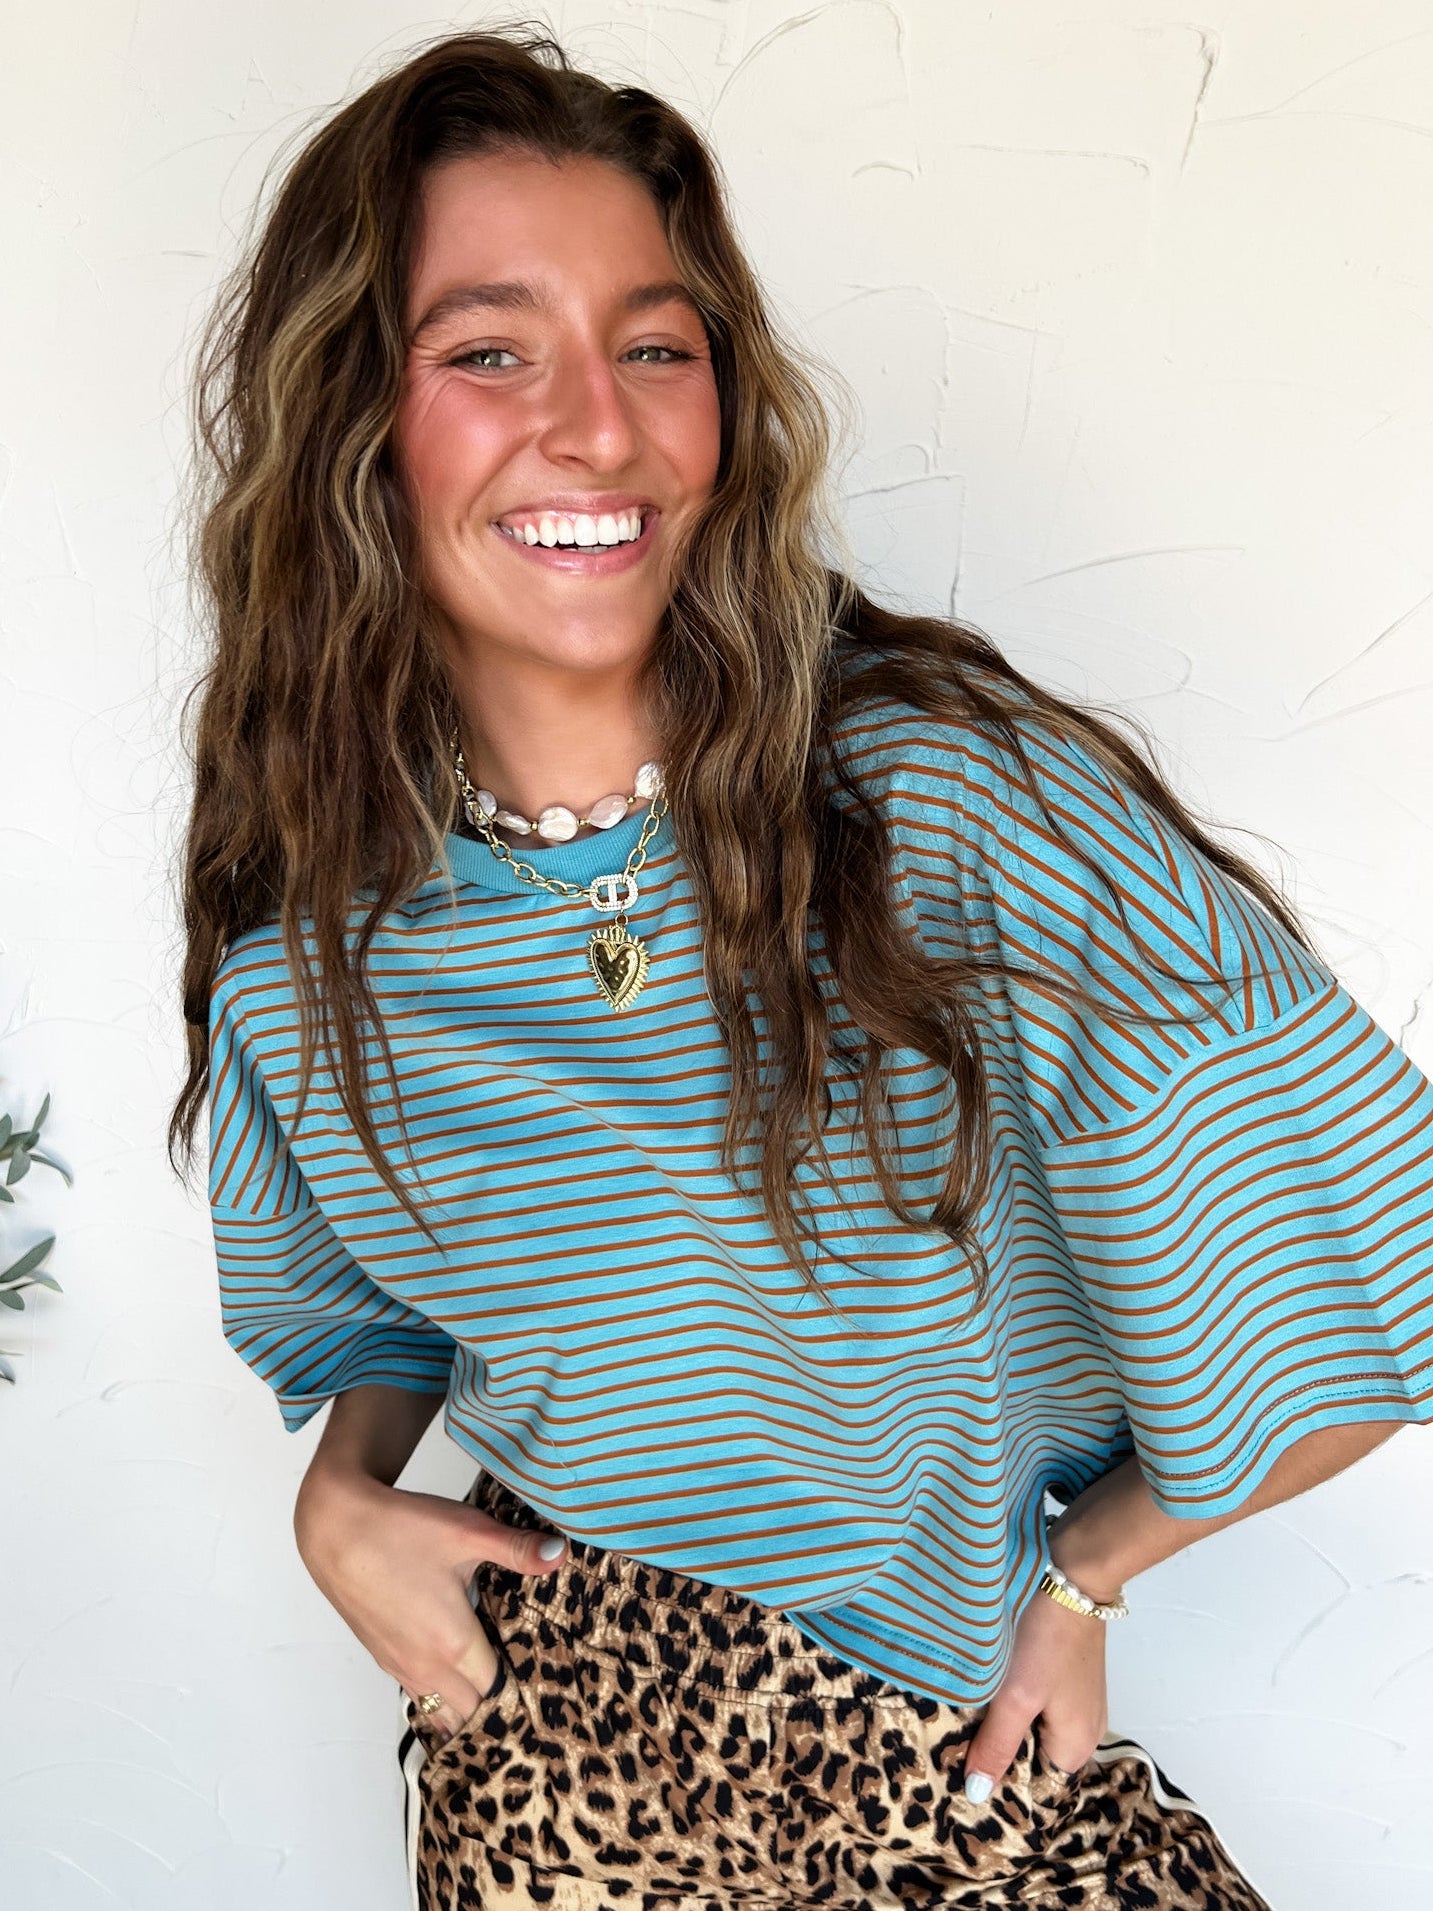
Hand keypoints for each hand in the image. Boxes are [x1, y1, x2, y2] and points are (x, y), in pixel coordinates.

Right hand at [293, 1467, 565, 1747]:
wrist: (335, 1527)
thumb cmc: (401, 1529)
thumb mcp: (467, 1532)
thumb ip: (517, 1549)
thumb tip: (562, 1555)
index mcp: (453, 1643)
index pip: (497, 1692)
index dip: (523, 1694)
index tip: (546, 1691)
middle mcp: (425, 1665)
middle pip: (470, 1710)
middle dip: (498, 1709)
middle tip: (528, 1698)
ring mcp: (399, 1664)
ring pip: (440, 1709)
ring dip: (466, 1708)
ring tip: (495, 1697)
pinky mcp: (381, 1655)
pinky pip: (418, 1694)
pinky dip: (439, 1698)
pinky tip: (453, 1678)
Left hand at [960, 1581, 1108, 1801]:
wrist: (1071, 1574)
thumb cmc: (1047, 1640)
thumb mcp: (1017, 1698)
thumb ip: (997, 1746)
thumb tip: (977, 1797)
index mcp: (1076, 1748)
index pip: (1034, 1788)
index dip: (998, 1783)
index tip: (959, 1774)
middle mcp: (1082, 1730)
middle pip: (1030, 1758)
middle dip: (994, 1750)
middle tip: (950, 1743)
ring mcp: (1073, 1700)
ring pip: (1028, 1727)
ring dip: (997, 1722)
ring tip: (956, 1718)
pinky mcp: (1062, 1674)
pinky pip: (1031, 1702)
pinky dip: (1007, 1700)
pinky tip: (978, 1689)